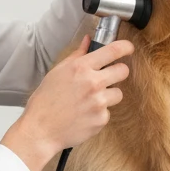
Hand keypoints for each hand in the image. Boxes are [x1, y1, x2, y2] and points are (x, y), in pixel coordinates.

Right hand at [0, 36, 134, 170]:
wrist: (40, 129)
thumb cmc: (45, 100)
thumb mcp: (58, 72)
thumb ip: (77, 56)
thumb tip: (88, 40)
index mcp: (81, 67)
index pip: (113, 51)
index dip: (125, 47)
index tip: (128, 48)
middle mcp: (93, 83)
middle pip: (123, 71)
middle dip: (118, 72)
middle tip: (109, 77)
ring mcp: (99, 102)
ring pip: (118, 93)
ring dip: (108, 95)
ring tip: (89, 101)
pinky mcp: (101, 119)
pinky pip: (108, 112)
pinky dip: (99, 113)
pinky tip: (84, 115)